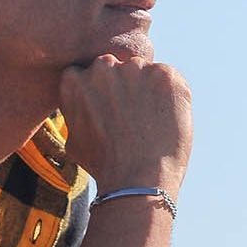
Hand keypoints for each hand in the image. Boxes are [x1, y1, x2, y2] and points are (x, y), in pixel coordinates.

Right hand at [59, 54, 191, 193]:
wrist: (138, 179)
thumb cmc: (104, 166)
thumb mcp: (74, 141)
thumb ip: (76, 114)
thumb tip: (81, 108)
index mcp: (75, 80)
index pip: (90, 72)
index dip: (104, 92)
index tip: (111, 111)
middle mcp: (103, 67)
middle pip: (118, 68)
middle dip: (125, 87)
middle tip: (134, 117)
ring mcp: (135, 68)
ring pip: (144, 72)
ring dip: (149, 90)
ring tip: (151, 124)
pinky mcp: (165, 75)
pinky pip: (169, 79)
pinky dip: (171, 96)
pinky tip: (166, 121)